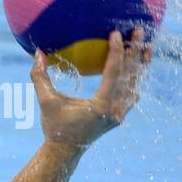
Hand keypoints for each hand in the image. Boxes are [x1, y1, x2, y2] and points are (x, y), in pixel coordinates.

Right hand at [32, 27, 151, 148]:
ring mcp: (120, 113)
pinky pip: (132, 93)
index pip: (114, 71)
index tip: (116, 33)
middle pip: (130, 74)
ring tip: (145, 45)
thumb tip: (37, 53)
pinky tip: (137, 69)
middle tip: (138, 30)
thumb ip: (40, 77)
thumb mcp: (46, 101)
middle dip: (135, 50)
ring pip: (135, 83)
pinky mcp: (119, 115)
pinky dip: (135, 79)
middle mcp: (116, 109)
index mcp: (102, 105)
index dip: (116, 50)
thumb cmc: (54, 127)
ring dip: (140, 63)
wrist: (65, 151)